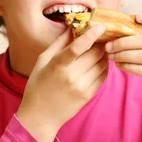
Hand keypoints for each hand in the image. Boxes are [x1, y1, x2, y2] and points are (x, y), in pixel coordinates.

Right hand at [17, 24, 108, 141]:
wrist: (41, 116)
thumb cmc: (38, 85)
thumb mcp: (42, 62)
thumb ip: (58, 43)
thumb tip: (72, 27)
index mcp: (57, 66)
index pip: (77, 47)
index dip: (90, 35)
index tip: (100, 26)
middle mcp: (71, 77)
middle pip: (94, 54)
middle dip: (100, 42)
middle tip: (102, 35)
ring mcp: (82, 87)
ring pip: (102, 64)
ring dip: (104, 54)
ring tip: (100, 48)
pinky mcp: (89, 96)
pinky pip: (103, 76)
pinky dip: (103, 66)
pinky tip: (98, 62)